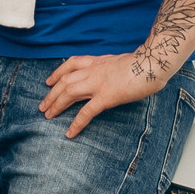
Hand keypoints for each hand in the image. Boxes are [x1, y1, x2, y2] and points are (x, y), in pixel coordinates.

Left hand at [39, 52, 166, 139]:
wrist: (151, 63)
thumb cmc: (143, 63)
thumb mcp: (121, 61)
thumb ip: (110, 67)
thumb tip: (109, 74)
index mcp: (97, 61)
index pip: (71, 64)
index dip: (57, 72)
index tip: (48, 81)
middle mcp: (93, 70)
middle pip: (65, 81)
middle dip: (52, 94)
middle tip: (43, 106)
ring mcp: (98, 83)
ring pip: (69, 93)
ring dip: (56, 105)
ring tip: (48, 116)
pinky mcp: (106, 97)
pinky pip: (86, 112)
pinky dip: (76, 123)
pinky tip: (70, 132)